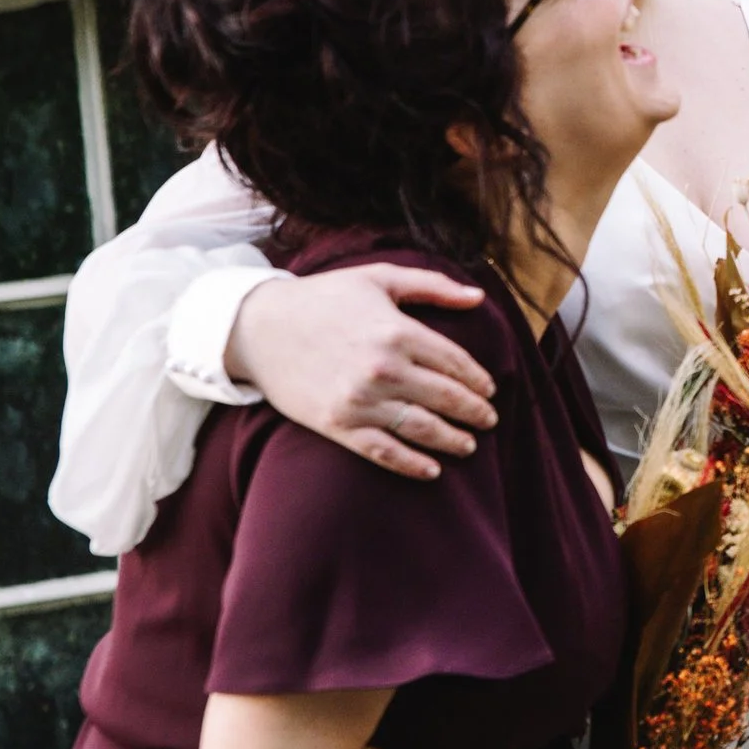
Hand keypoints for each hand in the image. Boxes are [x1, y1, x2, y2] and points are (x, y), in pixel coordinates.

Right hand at [229, 265, 499, 480]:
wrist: (258, 327)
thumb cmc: (324, 298)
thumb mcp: (379, 278)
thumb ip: (433, 285)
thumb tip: (478, 297)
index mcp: (398, 331)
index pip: (456, 363)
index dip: (479, 380)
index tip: (491, 389)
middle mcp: (384, 368)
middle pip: (446, 398)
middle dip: (475, 412)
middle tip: (489, 420)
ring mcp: (360, 400)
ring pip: (422, 428)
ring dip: (453, 440)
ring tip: (469, 445)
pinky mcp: (336, 424)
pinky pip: (383, 451)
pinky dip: (411, 465)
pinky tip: (432, 470)